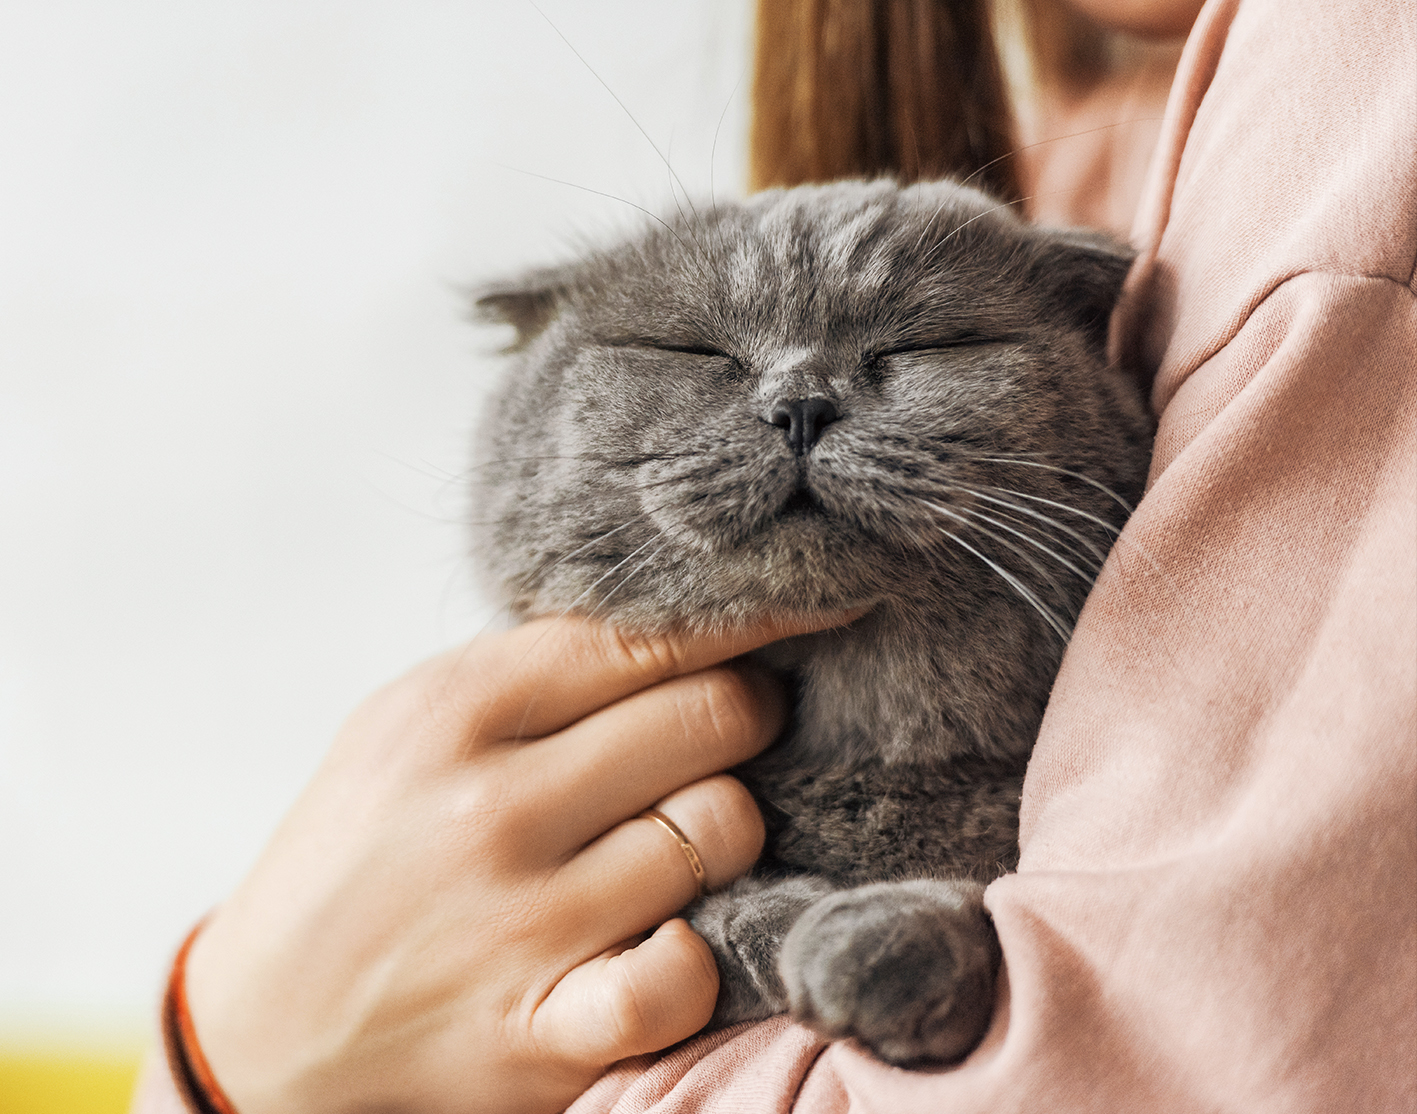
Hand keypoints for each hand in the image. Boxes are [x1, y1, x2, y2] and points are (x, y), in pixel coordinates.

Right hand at [183, 613, 846, 1113]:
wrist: (264, 1023)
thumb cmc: (360, 849)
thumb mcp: (407, 724)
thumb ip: (531, 671)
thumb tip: (684, 622)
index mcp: (453, 708)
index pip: (649, 634)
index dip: (749, 618)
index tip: (807, 606)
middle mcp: (489, 806)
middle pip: (711, 718)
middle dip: (748, 715)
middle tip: (737, 728)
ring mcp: (520, 923)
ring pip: (720, 830)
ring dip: (723, 832)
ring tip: (682, 837)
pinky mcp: (541, 1030)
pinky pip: (682, 974)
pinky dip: (694, 955)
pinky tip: (665, 938)